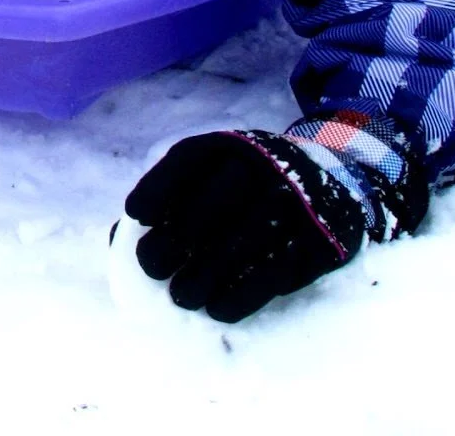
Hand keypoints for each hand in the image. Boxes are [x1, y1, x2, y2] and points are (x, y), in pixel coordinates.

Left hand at [123, 128, 411, 322]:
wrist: (334, 180)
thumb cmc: (249, 185)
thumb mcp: (214, 173)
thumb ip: (170, 197)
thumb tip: (119, 237)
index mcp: (230, 146)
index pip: (188, 160)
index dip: (159, 186)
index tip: (138, 216)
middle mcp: (264, 165)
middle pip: (213, 203)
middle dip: (177, 240)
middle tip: (154, 269)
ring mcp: (298, 200)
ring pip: (244, 242)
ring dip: (207, 276)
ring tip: (182, 298)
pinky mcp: (322, 237)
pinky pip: (279, 270)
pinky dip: (245, 294)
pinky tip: (220, 309)